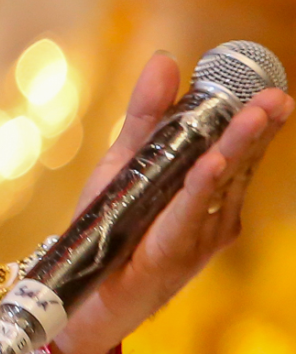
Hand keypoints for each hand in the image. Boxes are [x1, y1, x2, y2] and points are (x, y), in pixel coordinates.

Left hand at [52, 51, 289, 353]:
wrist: (77, 294)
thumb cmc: (108, 227)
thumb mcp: (123, 162)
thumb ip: (146, 115)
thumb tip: (166, 59)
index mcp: (205, 189)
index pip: (238, 149)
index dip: (255, 120)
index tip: (270, 89)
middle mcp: (211, 213)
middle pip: (239, 163)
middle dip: (258, 129)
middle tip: (277, 97)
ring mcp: (198, 236)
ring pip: (220, 186)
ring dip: (238, 148)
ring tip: (256, 115)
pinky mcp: (174, 255)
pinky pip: (188, 214)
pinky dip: (201, 187)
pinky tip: (214, 163)